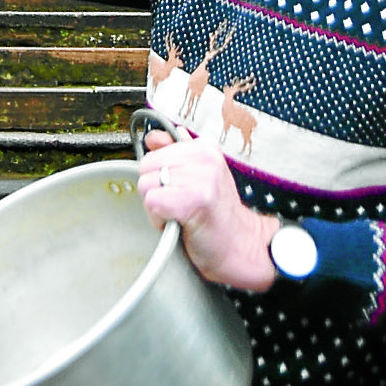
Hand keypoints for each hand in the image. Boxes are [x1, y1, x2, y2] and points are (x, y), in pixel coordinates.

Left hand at [137, 130, 278, 290]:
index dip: (159, 173)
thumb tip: (153, 138)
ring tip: (180, 214)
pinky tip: (178, 223)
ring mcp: (201, 177)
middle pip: (146, 166)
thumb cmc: (216, 216)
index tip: (176, 187)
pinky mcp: (193, 199)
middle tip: (178, 204)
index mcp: (205, 147)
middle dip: (155, 190)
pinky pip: (152, 203)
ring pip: (146, 185)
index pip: (155, 147)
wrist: (240, 247)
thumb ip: (175, 153)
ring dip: (156, 207)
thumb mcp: (198, 176)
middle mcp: (204, 157)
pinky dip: (158, 219)